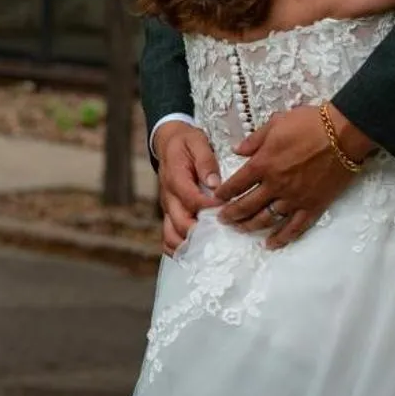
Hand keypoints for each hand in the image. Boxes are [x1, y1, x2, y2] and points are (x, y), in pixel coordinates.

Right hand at [153, 120, 219, 254]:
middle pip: (180, 223)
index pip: (191, 199)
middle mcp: (168, 197)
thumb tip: (215, 184)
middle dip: (201, 233)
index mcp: (175, 178)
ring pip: (171, 235)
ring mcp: (168, 208)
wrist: (168, 143)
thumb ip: (206, 162)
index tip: (226, 209)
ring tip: (209, 251)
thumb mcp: (197, 142)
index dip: (209, 208)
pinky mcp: (170, 214)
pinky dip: (178, 248)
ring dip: (188, 246)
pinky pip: (168, 236)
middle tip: (222, 237)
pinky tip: (195, 253)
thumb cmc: (186, 143)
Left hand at [213, 104, 374, 248]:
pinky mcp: (313, 206)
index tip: (216, 199)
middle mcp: (275, 185)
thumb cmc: (309, 123)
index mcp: (264, 164)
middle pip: (247, 205)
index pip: (237, 184)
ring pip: (267, 219)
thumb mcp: (276, 123)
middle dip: (232, 214)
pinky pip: (295, 228)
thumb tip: (237, 150)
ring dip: (250, 226)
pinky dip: (282, 238)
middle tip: (222, 220)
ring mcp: (294, 198)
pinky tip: (271, 244)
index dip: (224, 193)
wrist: (343, 135)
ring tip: (240, 230)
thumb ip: (254, 140)